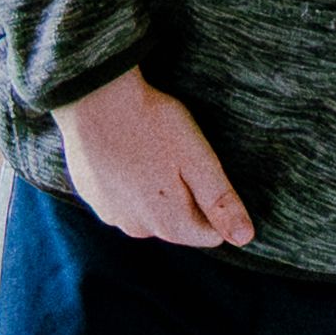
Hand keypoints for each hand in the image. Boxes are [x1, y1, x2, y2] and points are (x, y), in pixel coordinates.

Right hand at [57, 69, 253, 248]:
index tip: (202, 168)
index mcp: (169, 223)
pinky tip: (127, 151)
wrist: (94, 97)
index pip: (209, 235)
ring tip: (151, 149)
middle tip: (176, 154)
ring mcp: (110, 213)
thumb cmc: (152, 123)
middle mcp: (138, 229)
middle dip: (185, 196)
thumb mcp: (197, 158)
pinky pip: (122, 197)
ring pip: (149, 211)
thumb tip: (244, 237)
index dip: (214, 203)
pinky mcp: (91, 196)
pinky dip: (129, 181)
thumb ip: (220, 201)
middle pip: (178, 223)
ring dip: (155, 189)